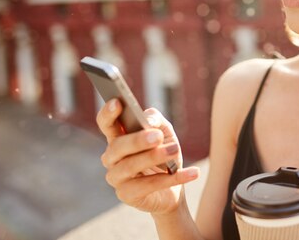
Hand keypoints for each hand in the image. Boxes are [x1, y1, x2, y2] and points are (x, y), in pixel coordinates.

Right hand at [96, 99, 199, 214]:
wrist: (173, 187)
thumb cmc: (164, 153)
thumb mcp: (165, 132)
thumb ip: (156, 120)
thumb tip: (148, 121)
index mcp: (117, 137)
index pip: (106, 123)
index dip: (108, 113)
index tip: (117, 102)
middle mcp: (111, 157)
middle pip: (118, 146)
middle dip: (138, 140)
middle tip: (158, 136)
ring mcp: (116, 178)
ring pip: (130, 166)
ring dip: (154, 157)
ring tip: (175, 151)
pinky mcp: (127, 196)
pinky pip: (149, 186)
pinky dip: (172, 179)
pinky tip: (192, 172)